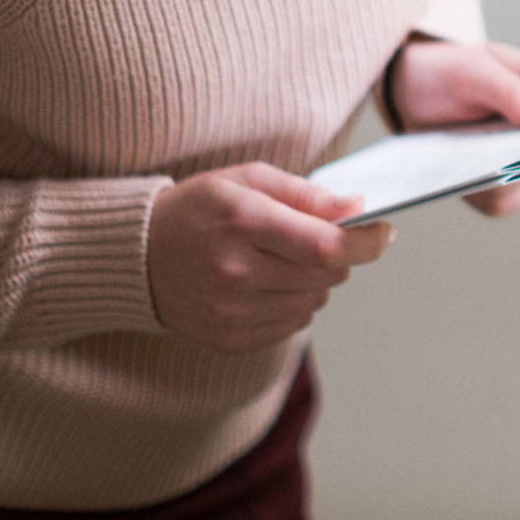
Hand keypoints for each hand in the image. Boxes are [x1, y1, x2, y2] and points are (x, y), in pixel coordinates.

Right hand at [148, 163, 394, 352]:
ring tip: (284, 259)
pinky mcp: (232, 339)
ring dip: (316, 279)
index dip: (366, 242)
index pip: (326, 245)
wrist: (136, 257)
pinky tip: (268, 283)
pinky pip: (294, 324)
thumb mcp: (247, 180)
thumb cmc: (198, 209)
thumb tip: (357, 208)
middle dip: (340, 255)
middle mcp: (236, 272)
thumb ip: (305, 193)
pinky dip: (295, 302)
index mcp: (242, 223)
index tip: (383, 232)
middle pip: (328, 274)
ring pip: (316, 300)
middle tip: (323, 237)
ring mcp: (232, 312)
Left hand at [389, 39, 519, 218]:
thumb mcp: (473, 70)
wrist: (409, 94)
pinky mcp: (501, 182)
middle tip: (497, 159)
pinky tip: (460, 176)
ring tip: (469, 164)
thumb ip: (511, 90)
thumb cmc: (448, 72)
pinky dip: (481, 193)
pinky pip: (502, 201)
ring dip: (501, 181)